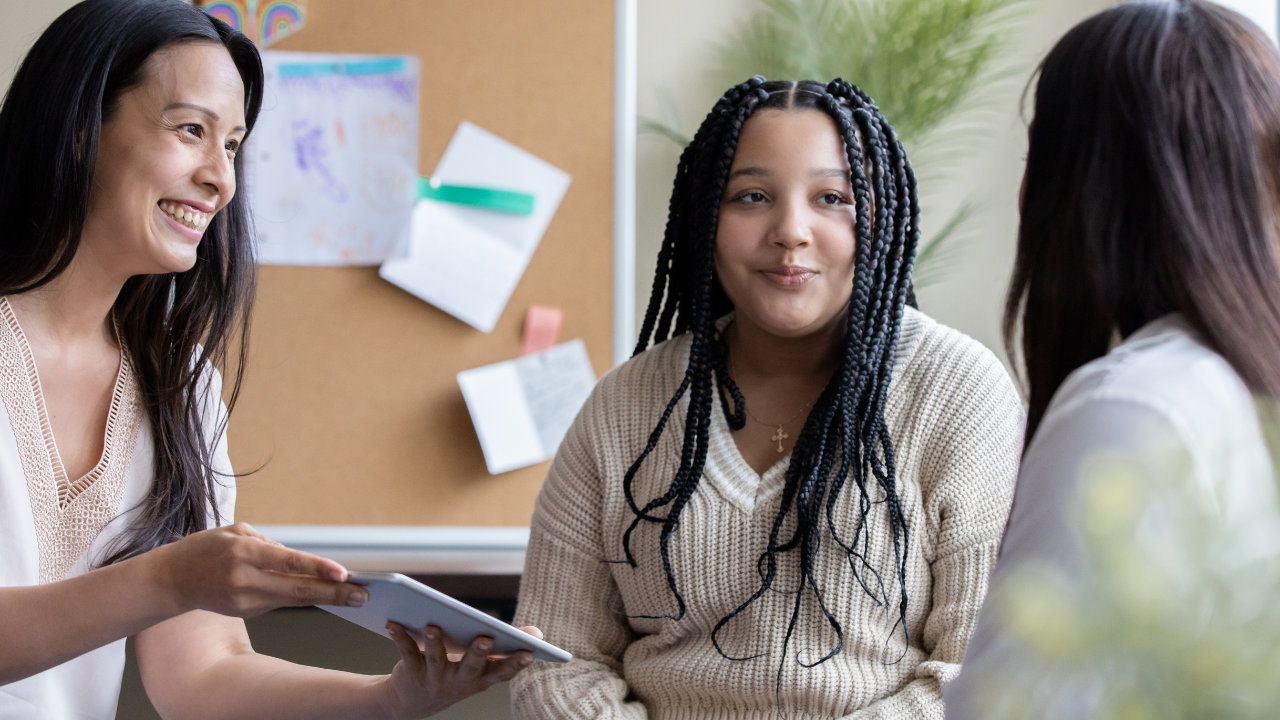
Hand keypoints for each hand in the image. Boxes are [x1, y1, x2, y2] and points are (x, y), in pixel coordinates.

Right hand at [148, 522, 368, 617]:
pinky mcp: (245, 611)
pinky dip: (302, 598)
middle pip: (296, 590)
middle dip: (333, 593)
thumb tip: (303, 562)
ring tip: (354, 597)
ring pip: (292, 600)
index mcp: (243, 552)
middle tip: (363, 594)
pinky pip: (280, 602)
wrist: (170, 580)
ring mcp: (244, 600)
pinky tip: (325, 595)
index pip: (288, 562)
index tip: (343, 573)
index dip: (317, 569)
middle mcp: (244, 579)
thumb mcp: (235, 532)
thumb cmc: (205, 549)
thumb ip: (270, 544)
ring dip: (325, 599)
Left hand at [381, 622, 540, 718]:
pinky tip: (394, 623)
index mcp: (480, 680)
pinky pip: (406, 652)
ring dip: (435, 642)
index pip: (501, 673)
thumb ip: (505, 647)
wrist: (411, 703)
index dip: (516, 664)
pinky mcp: (412, 671)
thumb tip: (536, 631)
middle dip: (479, 653)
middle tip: (486, 638)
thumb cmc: (455, 675)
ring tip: (433, 625)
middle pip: (470, 667)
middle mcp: (458, 683)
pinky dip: (400, 637)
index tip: (530, 651)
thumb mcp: (481, 667)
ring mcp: (435, 679)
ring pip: (436, 659)